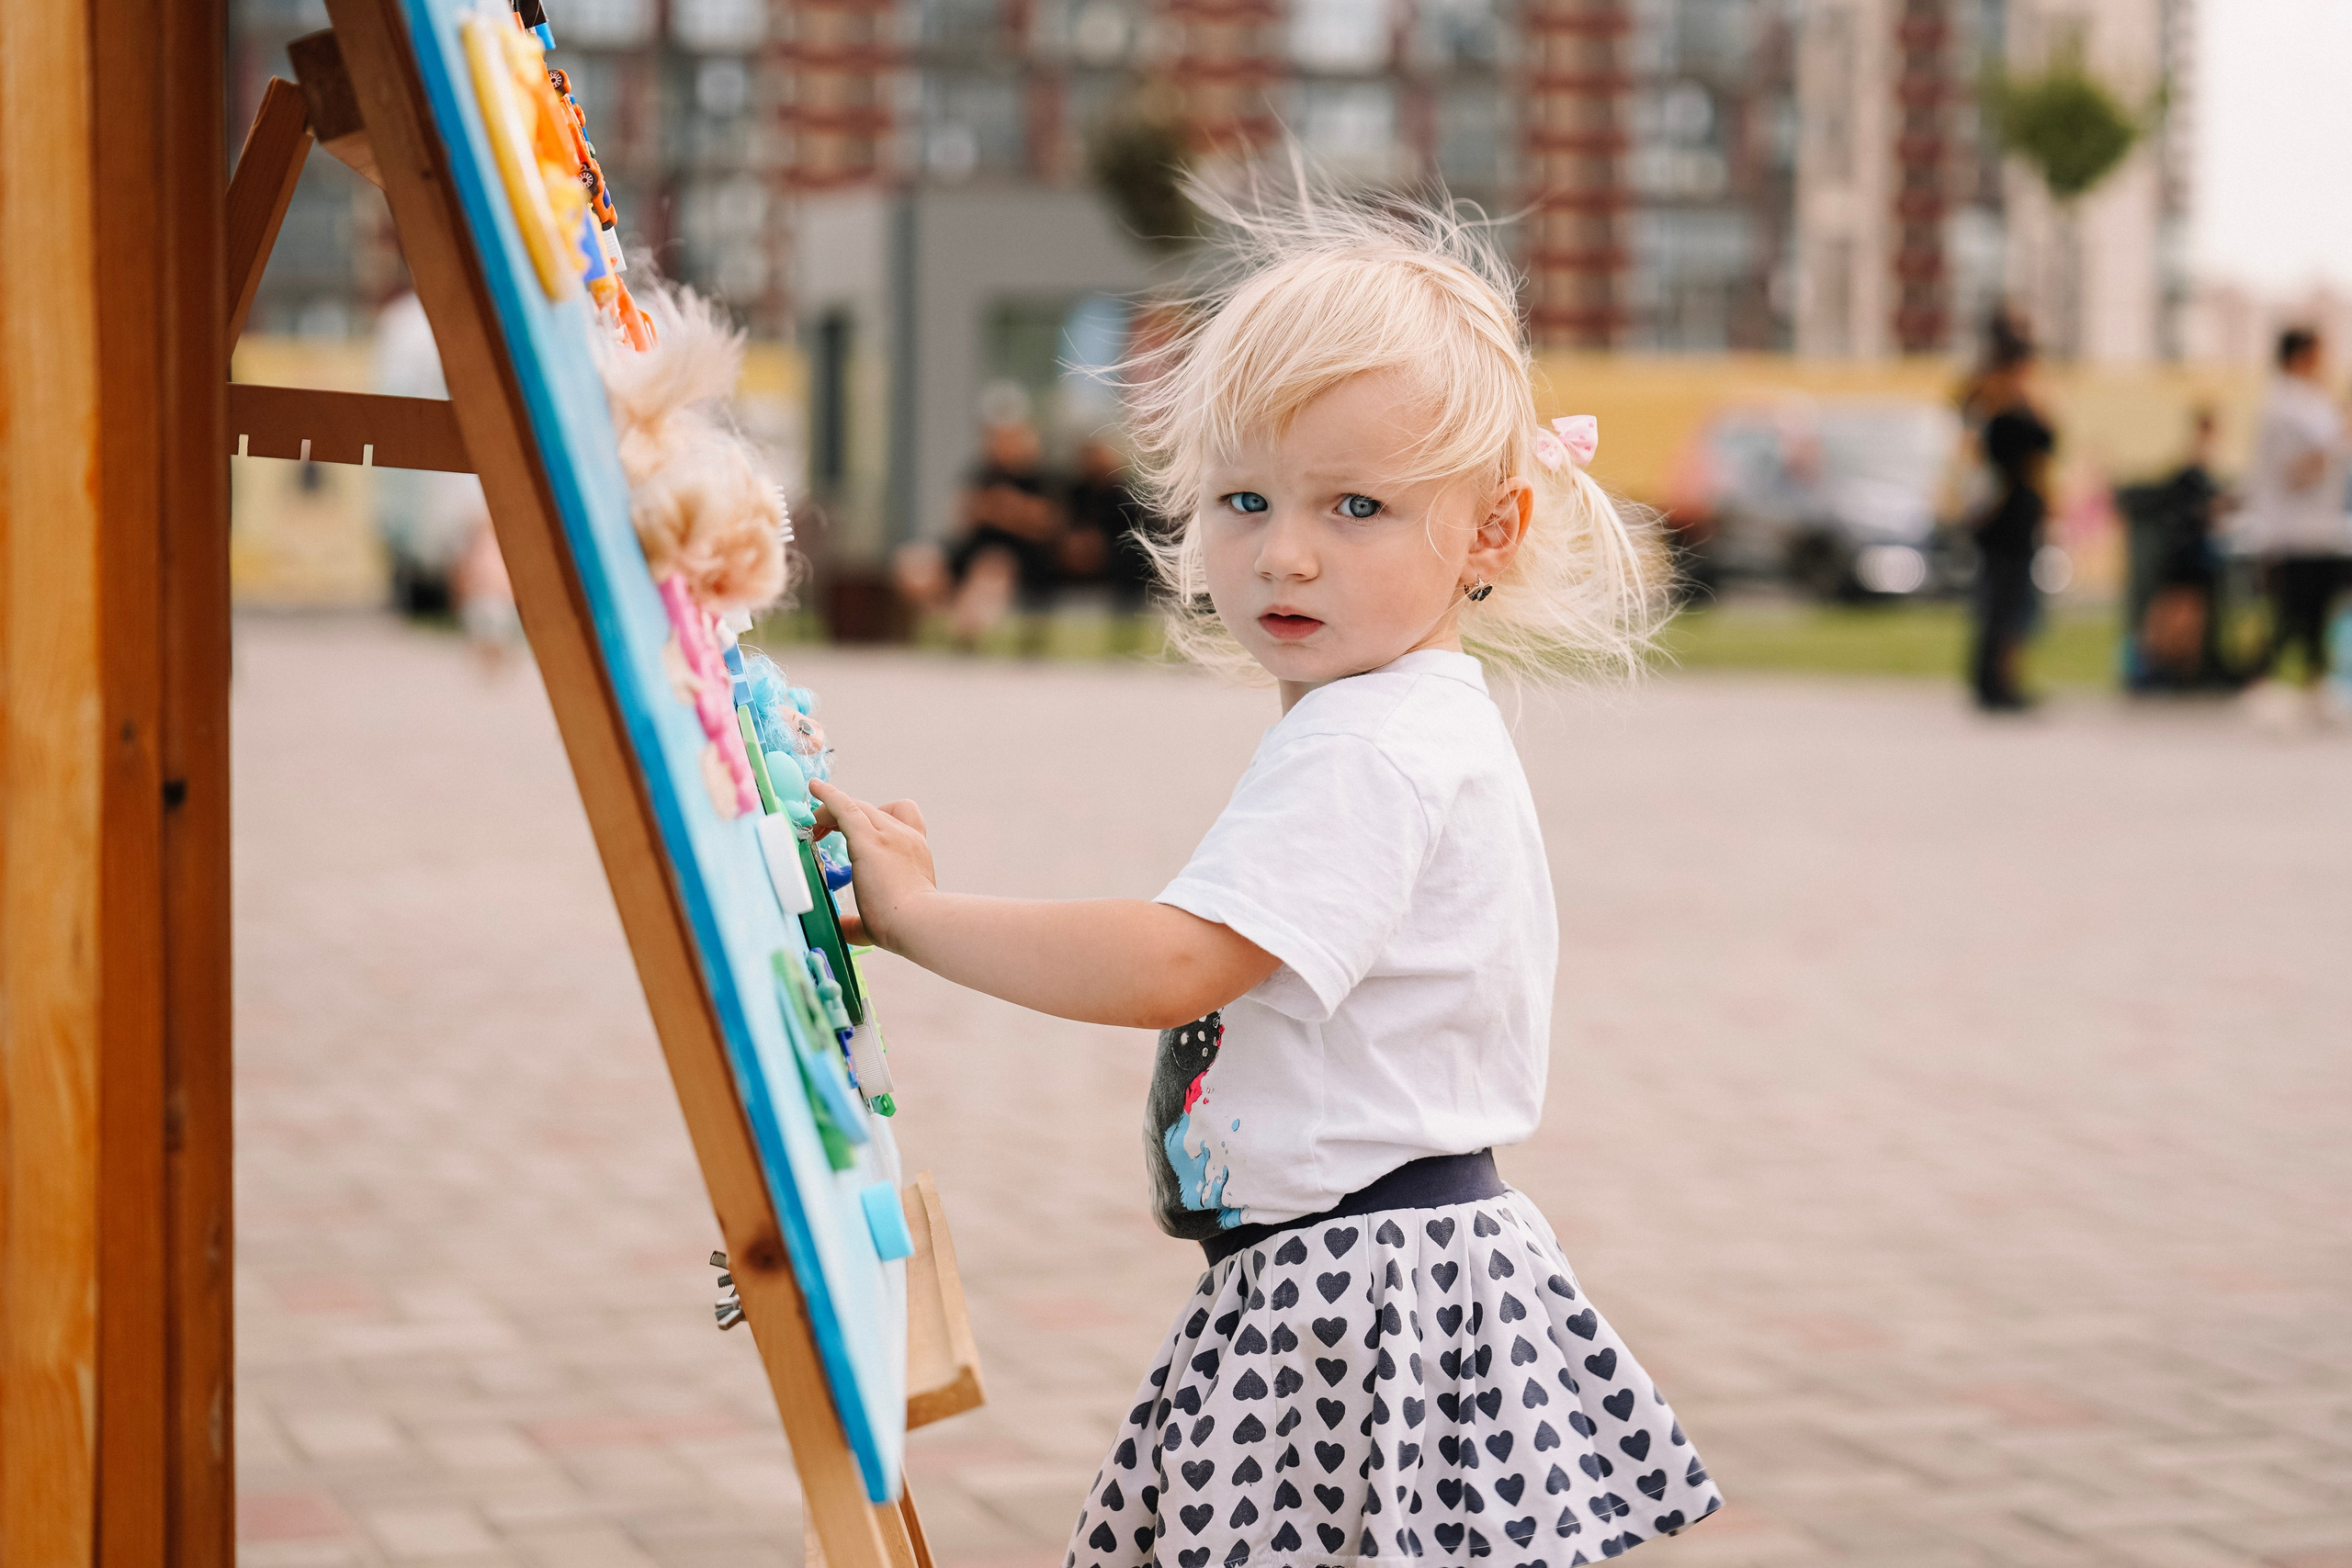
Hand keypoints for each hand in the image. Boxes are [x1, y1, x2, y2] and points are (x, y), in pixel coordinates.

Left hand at [807, 779, 934, 949]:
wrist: (919, 923)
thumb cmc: (905, 927)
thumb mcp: (883, 918)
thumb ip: (859, 921)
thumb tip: (842, 928)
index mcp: (915, 852)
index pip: (900, 819)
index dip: (877, 817)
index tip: (856, 827)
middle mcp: (905, 837)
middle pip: (872, 810)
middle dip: (846, 818)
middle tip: (822, 835)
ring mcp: (888, 835)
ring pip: (856, 807)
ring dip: (832, 813)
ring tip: (811, 828)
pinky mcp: (869, 839)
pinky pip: (845, 807)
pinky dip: (829, 796)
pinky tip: (815, 788)